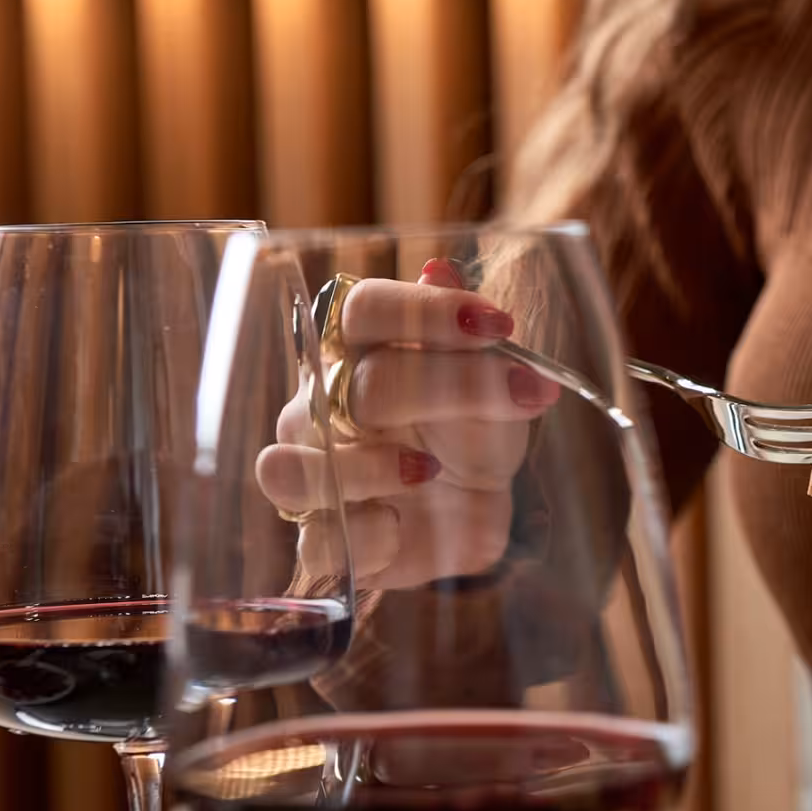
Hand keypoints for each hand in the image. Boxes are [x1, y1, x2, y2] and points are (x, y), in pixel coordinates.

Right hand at [255, 260, 560, 589]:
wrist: (473, 511)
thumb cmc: (469, 436)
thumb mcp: (492, 385)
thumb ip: (466, 338)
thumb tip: (441, 269)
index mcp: (356, 352)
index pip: (362, 307)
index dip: (427, 312)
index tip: (499, 324)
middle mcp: (316, 407)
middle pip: (357, 384)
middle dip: (446, 390)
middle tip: (521, 394)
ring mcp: (311, 474)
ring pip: (290, 467)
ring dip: (367, 468)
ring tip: (427, 471)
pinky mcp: (323, 539)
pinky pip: (316, 541)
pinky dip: (369, 535)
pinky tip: (405, 525)